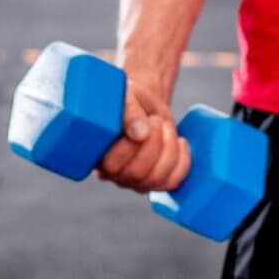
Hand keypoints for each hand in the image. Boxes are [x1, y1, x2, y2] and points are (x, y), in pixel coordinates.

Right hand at [96, 71, 191, 193]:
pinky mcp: (155, 181)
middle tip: (156, 119)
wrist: (141, 105)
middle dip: (154, 144)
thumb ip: (129, 112)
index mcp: (96, 153)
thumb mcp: (125, 96)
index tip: (144, 121)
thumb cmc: (127, 99)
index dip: (131, 146)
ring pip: (156, 179)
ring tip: (166, 125)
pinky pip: (171, 182)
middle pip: (137, 173)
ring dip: (169, 149)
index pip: (112, 165)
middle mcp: (112, 173)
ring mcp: (134, 181)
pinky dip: (182, 161)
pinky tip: (180, 141)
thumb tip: (140, 134)